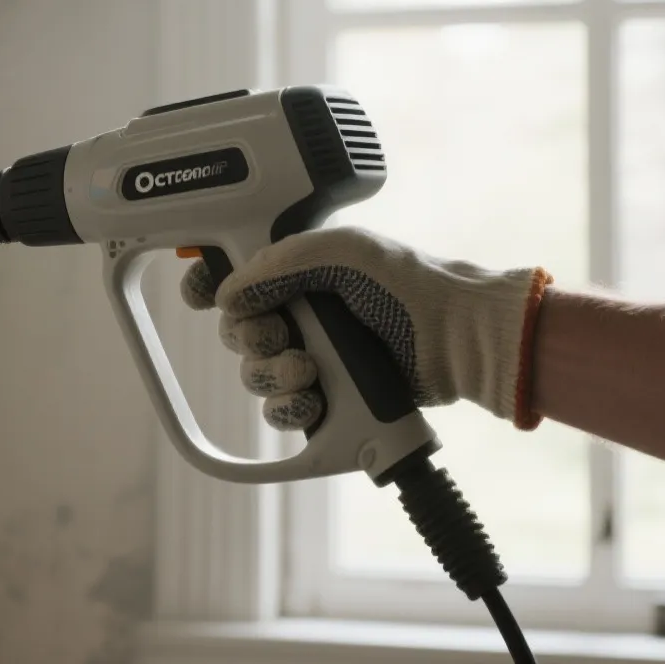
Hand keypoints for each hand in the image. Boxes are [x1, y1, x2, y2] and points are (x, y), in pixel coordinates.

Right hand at [179, 228, 552, 432]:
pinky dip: (288, 409)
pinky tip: (311, 400)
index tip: (204, 295)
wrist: (460, 339)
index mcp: (298, 271)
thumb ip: (280, 260)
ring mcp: (313, 357)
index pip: (232, 277)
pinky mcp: (327, 398)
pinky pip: (281, 412)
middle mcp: (300, 314)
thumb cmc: (412, 286)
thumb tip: (229, 292)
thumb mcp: (345, 251)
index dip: (210, 287)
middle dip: (250, 337)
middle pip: (237, 332)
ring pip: (254, 376)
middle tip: (280, 335)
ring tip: (308, 371)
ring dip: (271, 375)